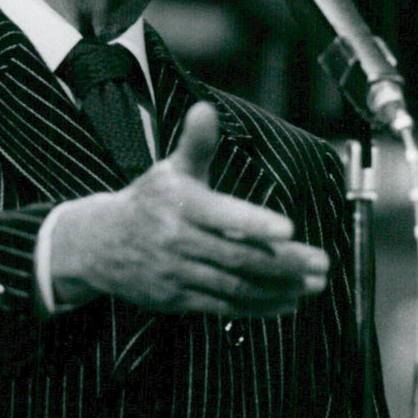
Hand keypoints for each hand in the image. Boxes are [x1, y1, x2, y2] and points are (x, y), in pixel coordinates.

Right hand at [50, 102, 328, 313]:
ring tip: (313, 285)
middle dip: (284, 263)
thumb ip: (196, 144)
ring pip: (234, 286)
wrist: (96, 245)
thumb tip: (205, 109)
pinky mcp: (176, 300)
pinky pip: (222, 307)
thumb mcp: (169, 170)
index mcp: (179, 204)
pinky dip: (257, 308)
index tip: (289, 229)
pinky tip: (286, 303)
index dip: (254, 223)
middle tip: (321, 264)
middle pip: (237, 256)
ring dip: (278, 288)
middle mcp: (176, 240)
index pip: (221, 215)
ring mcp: (176, 273)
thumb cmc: (147, 201)